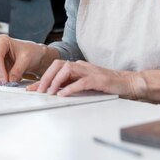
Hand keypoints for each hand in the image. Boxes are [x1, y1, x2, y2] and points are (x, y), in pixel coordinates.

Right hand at [0, 35, 57, 83]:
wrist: (34, 56)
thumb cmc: (30, 52)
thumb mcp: (26, 60)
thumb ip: (17, 70)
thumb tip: (10, 80)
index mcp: (2, 41)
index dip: (0, 70)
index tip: (5, 80)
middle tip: (2, 82)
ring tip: (8, 81)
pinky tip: (8, 80)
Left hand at [27, 60, 159, 101]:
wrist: (127, 83)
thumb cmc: (107, 84)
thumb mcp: (85, 84)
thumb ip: (71, 84)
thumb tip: (54, 92)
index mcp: (77, 66)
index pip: (55, 68)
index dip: (42, 78)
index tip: (32, 88)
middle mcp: (81, 66)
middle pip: (58, 65)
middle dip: (46, 77)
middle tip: (38, 90)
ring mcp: (90, 71)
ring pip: (67, 70)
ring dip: (56, 81)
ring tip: (49, 92)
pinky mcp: (98, 79)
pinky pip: (81, 81)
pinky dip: (70, 87)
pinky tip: (63, 94)